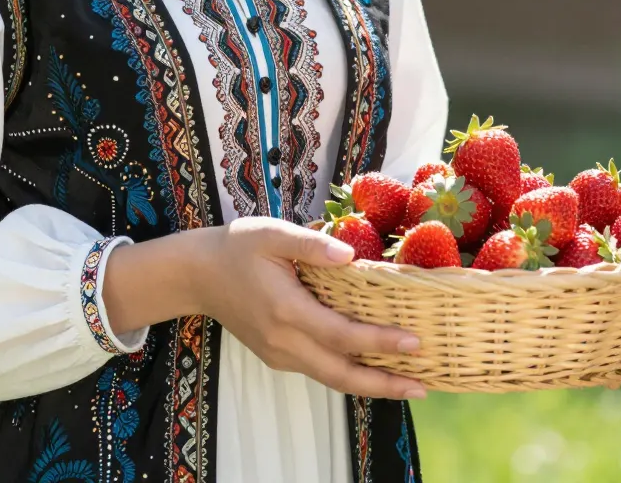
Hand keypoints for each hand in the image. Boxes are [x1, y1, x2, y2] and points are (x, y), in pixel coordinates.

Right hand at [191, 217, 427, 399]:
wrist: (198, 274)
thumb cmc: (238, 246)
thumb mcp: (272, 233)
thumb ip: (312, 244)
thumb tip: (352, 254)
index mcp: (286, 310)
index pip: (342, 334)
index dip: (380, 341)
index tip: (415, 343)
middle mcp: (284, 341)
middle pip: (340, 373)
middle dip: (383, 384)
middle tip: (422, 387)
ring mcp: (279, 353)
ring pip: (330, 378)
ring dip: (370, 386)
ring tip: (407, 386)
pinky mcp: (277, 356)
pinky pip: (318, 371)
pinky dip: (349, 375)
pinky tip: (373, 370)